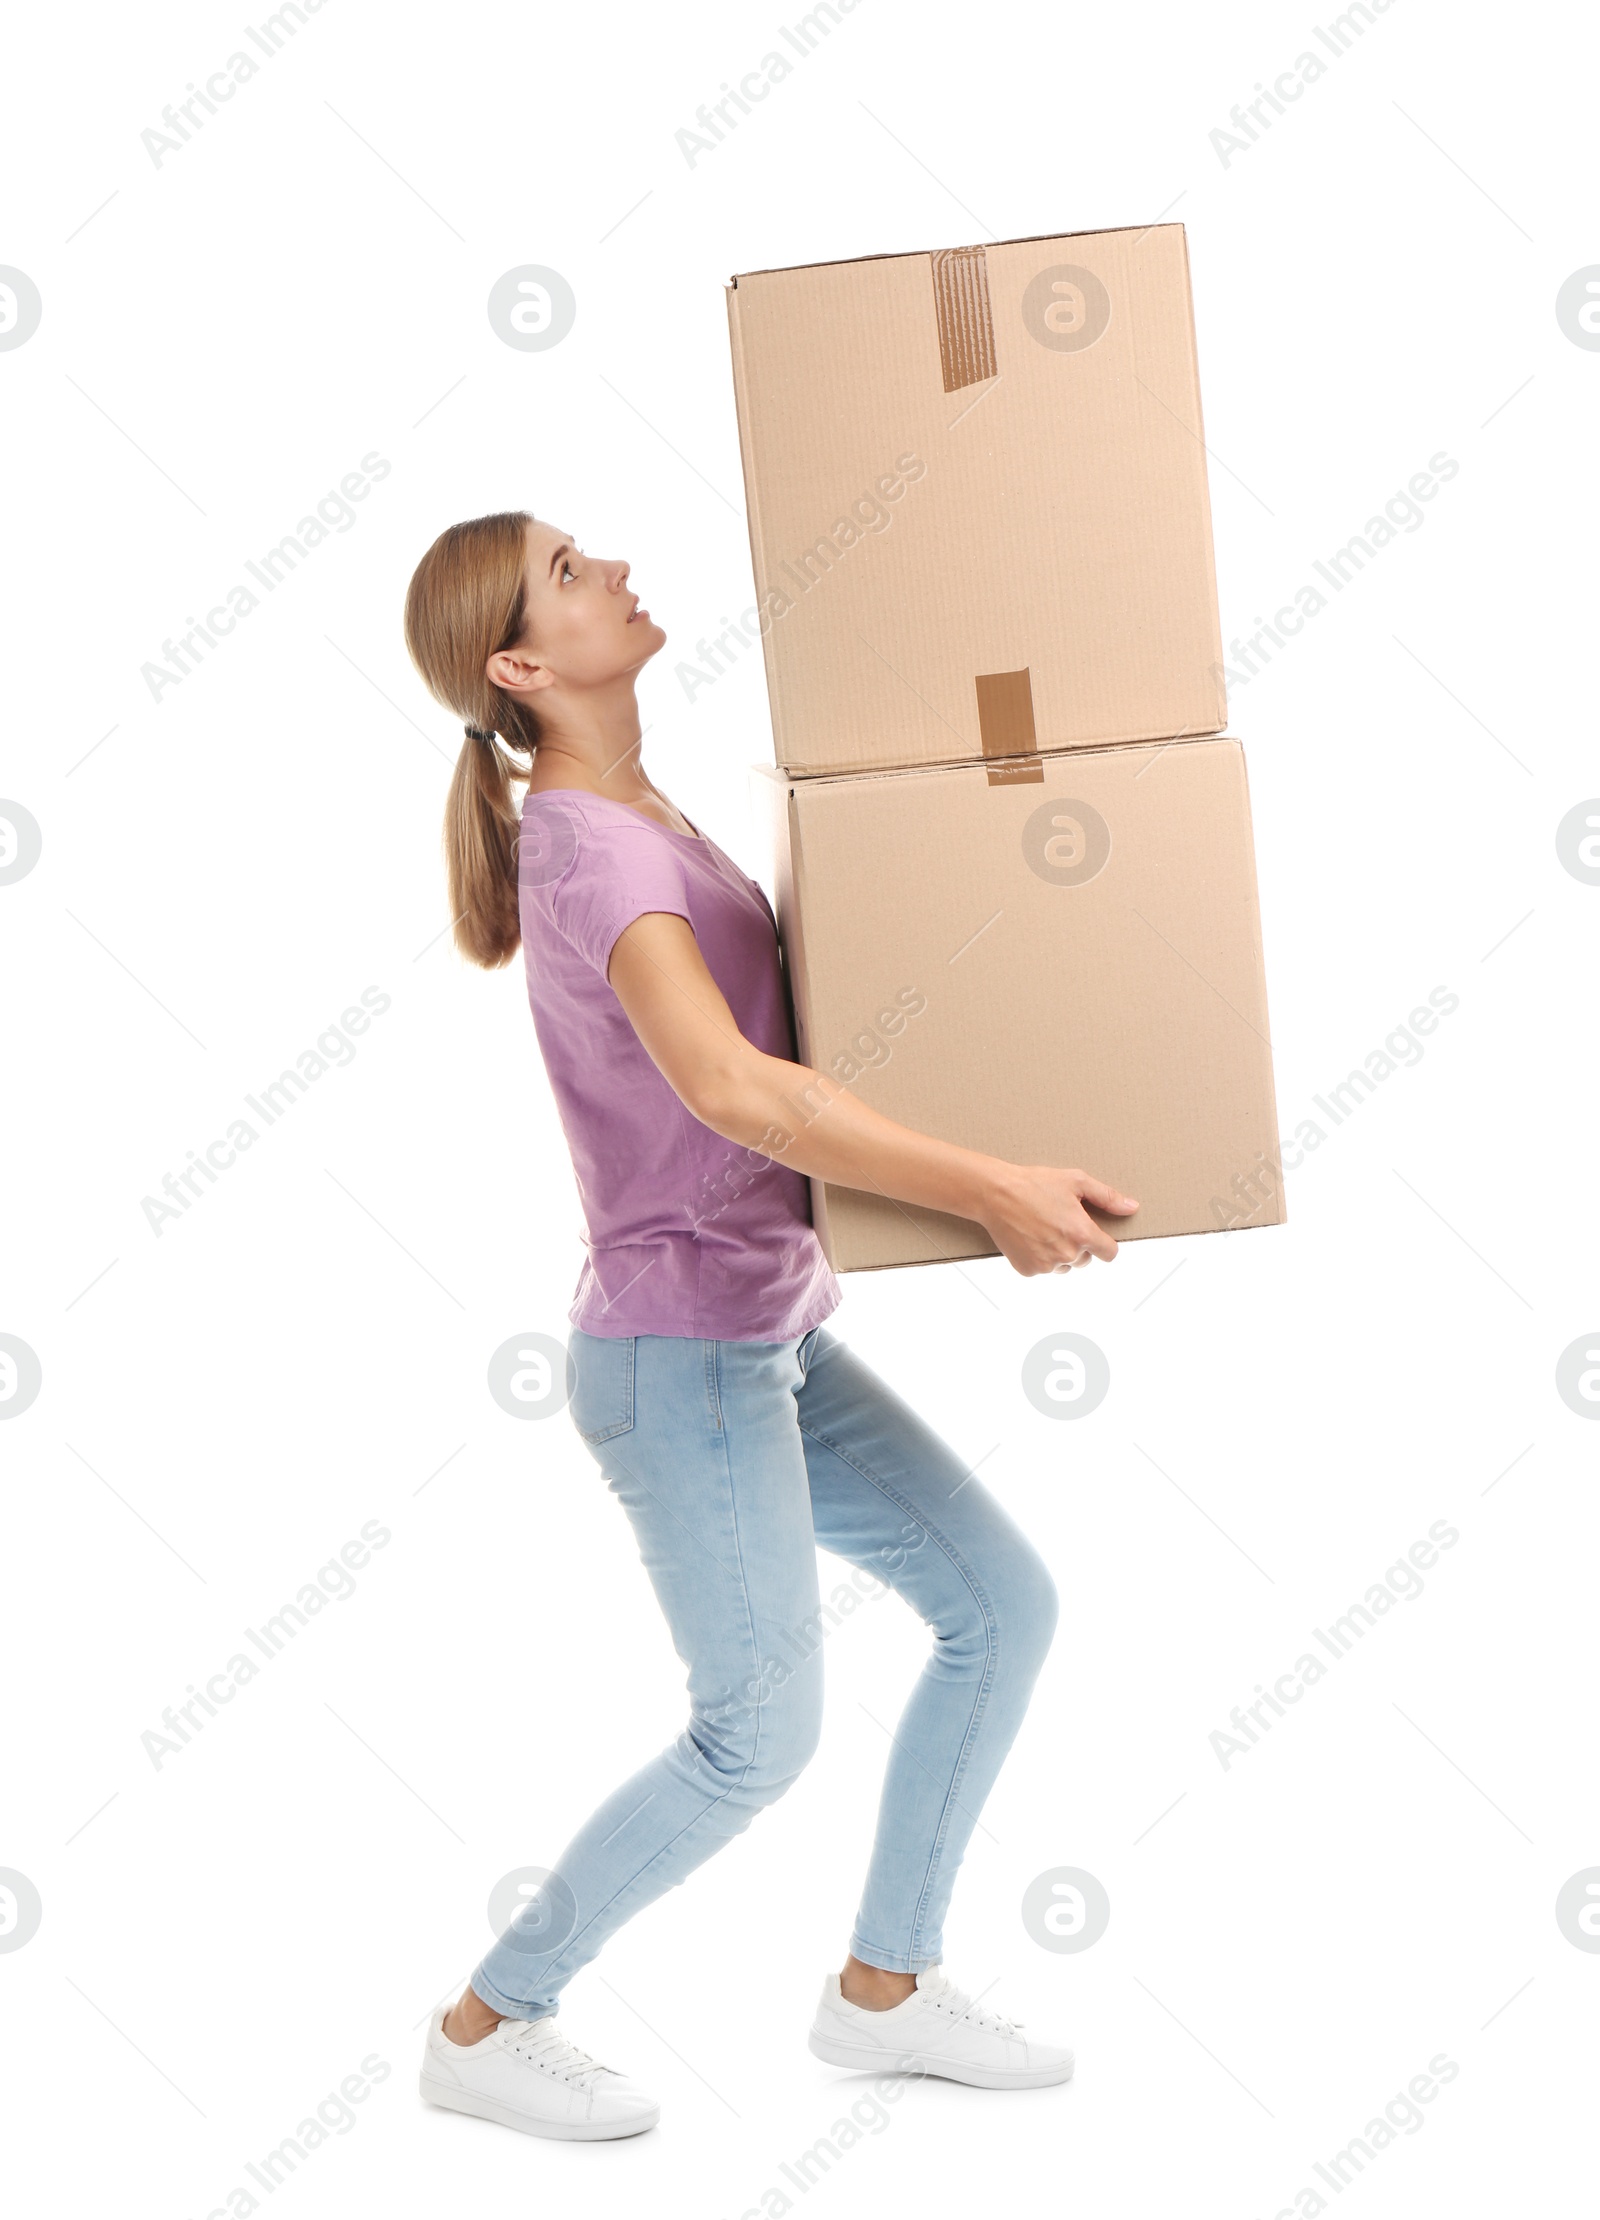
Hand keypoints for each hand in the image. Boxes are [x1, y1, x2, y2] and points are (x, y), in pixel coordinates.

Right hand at [978, 1163, 1139, 1277]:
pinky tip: (1029, 1237)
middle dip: (1078, 1245)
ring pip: (1064, 1266)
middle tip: (1059, 1223)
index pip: (1110, 1253)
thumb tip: (1132, 1207)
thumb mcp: (1075, 1181)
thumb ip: (1107, 1197)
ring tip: (1042, 1228)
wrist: (995, 1194)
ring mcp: (1046, 1265)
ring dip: (1059, 1253)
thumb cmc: (1035, 1183)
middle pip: (1085, 1260)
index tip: (1095, 1235)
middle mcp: (1067, 1254)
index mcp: (1082, 1233)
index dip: (1105, 1244)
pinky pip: (1043, 1269)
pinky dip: (1039, 1257)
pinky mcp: (1028, 1270)